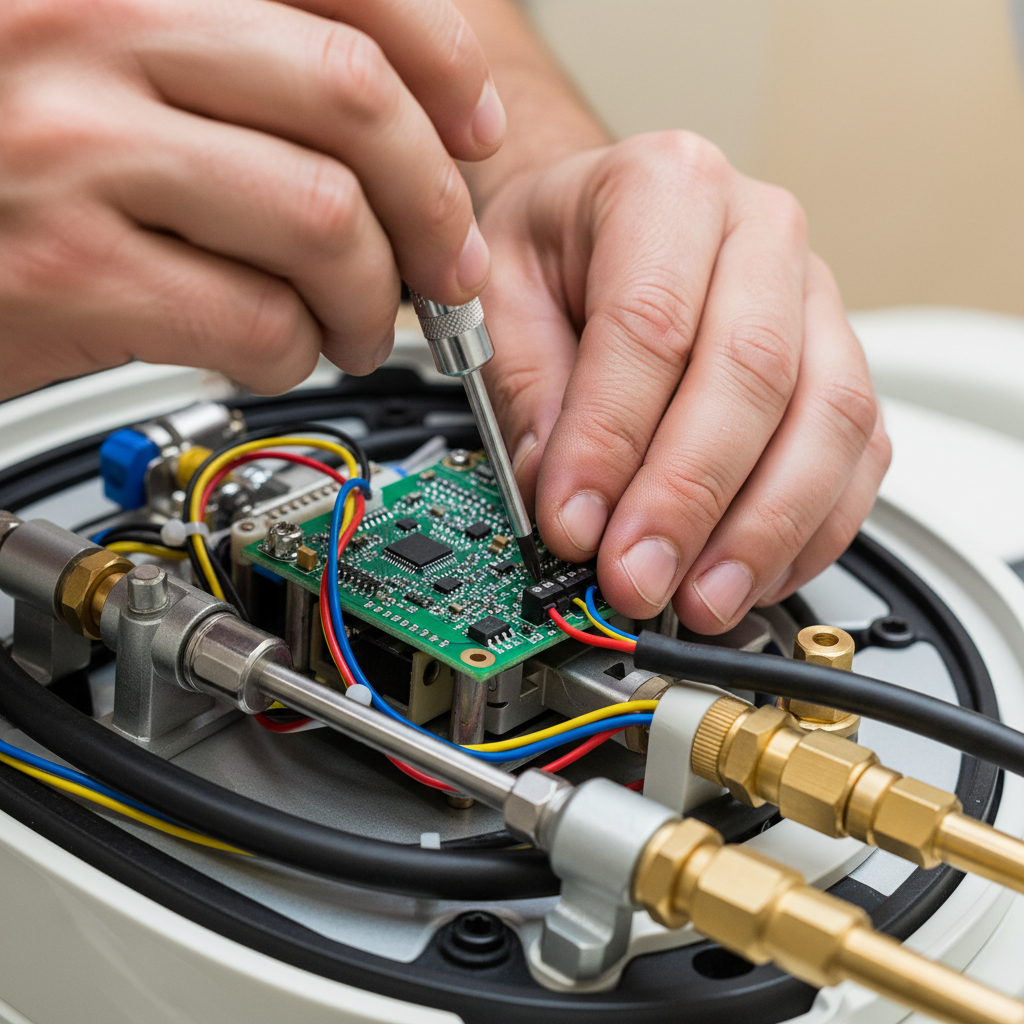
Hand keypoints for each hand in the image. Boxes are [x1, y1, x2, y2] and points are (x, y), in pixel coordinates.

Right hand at [0, 0, 504, 398]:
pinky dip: (298, 352)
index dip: (440, 58)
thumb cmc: (6, 151)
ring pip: (324, 221)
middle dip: (434, 204)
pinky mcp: (67, 272)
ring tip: (361, 325)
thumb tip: (400, 117)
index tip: (474, 129)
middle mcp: (94, 25)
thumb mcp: (106, 58)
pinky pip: (256, 319)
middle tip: (446, 263)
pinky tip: (277, 350)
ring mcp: (77, 149)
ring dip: (374, 298)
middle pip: (354, 99)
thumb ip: (236, 62)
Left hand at [479, 132, 891, 633]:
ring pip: (829, 418)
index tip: (572, 528)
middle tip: (637, 578)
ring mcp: (815, 300)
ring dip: (764, 528)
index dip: (611, 440)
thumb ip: (528, 394)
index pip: (650, 325)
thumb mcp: (499, 298)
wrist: (597, 225)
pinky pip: (859, 453)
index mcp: (665, 187)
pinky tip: (753, 574)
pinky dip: (811, 529)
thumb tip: (563, 505)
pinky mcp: (839, 364)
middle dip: (690, 497)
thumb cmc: (553, 252)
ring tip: (700, 599)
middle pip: (754, 372)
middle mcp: (760, 233)